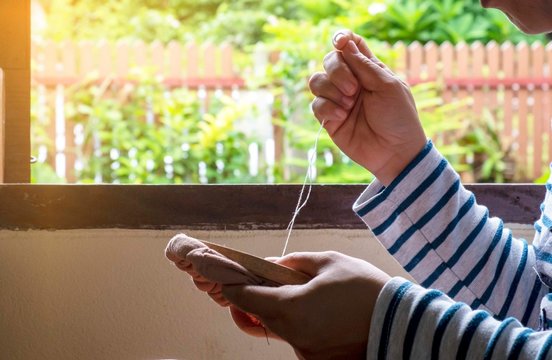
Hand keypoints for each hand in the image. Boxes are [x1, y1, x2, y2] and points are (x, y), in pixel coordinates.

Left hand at [221, 251, 390, 359]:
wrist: (401, 325)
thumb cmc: (365, 289)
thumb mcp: (329, 262)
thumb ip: (294, 262)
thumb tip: (271, 265)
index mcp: (290, 308)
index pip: (244, 298)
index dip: (232, 285)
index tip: (228, 275)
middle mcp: (292, 335)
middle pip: (256, 316)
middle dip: (250, 299)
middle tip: (256, 280)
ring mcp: (304, 352)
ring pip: (276, 328)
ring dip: (274, 310)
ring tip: (290, 290)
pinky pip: (296, 337)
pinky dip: (294, 322)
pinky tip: (310, 307)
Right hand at [309, 30, 426, 185]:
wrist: (395, 152)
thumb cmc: (398, 118)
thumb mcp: (387, 86)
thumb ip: (364, 64)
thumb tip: (344, 43)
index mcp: (369, 69)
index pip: (350, 45)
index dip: (341, 39)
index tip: (339, 43)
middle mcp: (351, 82)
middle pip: (330, 60)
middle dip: (337, 71)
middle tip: (353, 90)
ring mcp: (339, 100)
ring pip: (316, 81)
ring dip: (331, 90)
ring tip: (349, 106)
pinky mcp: (329, 119)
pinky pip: (316, 104)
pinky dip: (328, 108)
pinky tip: (342, 117)